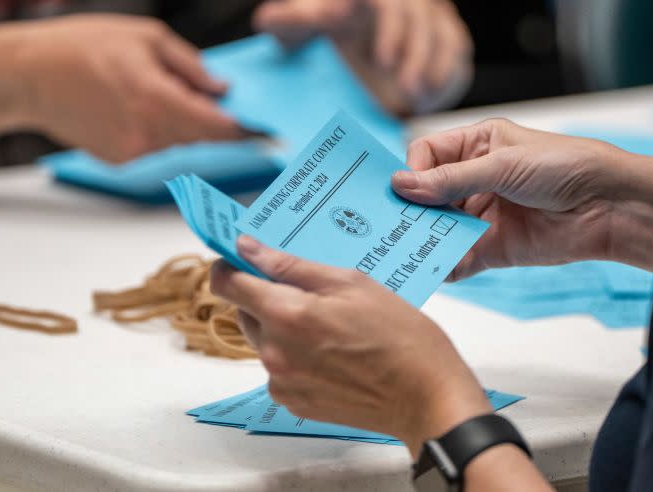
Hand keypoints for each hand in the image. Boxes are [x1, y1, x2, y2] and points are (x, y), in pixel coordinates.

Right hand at [15, 14, 241, 161]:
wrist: (27, 76)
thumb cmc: (81, 47)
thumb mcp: (145, 38)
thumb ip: (191, 66)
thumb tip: (223, 89)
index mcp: (157, 100)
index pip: (217, 127)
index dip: (246, 132)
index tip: (270, 135)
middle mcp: (147, 133)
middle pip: (203, 138)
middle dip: (216, 124)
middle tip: (222, 105)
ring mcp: (132, 152)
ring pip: (180, 143)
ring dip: (183, 124)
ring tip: (154, 92)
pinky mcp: (119, 161)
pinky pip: (156, 147)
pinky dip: (158, 131)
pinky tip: (133, 107)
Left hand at [209, 235, 490, 455]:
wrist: (426, 397)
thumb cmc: (400, 337)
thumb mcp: (352, 283)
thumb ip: (291, 266)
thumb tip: (248, 249)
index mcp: (287, 314)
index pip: (227, 283)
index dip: (231, 265)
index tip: (244, 258)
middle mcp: (275, 352)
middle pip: (245, 311)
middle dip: (267, 295)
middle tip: (312, 291)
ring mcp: (282, 382)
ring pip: (264, 340)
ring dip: (284, 327)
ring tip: (333, 326)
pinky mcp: (294, 403)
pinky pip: (279, 368)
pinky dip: (296, 356)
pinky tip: (334, 353)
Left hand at [253, 0, 471, 114]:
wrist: (347, 45)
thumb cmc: (321, 30)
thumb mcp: (297, 27)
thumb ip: (284, 20)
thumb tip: (271, 16)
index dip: (389, 27)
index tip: (382, 60)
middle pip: (419, 15)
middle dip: (413, 52)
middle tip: (403, 86)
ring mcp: (429, 11)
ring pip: (441, 32)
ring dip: (431, 67)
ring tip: (415, 97)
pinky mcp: (445, 34)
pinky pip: (454, 51)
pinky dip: (444, 75)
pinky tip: (427, 99)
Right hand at [391, 119, 652, 277]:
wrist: (609, 206)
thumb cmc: (565, 166)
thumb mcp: (503, 165)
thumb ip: (452, 179)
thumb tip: (402, 185)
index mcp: (477, 145)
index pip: (427, 154)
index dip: (414, 171)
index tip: (404, 190)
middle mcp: (476, 179)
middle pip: (428, 194)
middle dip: (412, 209)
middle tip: (390, 224)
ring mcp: (483, 215)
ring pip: (440, 228)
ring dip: (425, 238)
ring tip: (407, 248)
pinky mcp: (494, 248)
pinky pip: (460, 258)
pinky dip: (446, 264)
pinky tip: (438, 268)